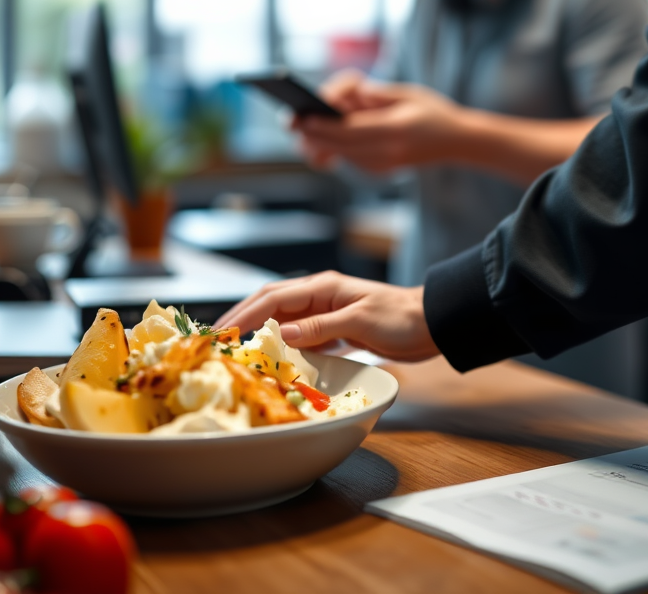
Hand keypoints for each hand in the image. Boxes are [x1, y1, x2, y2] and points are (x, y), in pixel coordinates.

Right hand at [214, 271, 439, 361]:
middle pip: (271, 304)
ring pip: (283, 321)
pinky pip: (301, 337)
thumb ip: (320, 327)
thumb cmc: (399, 318)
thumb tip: (282, 335)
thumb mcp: (358, 321)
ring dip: (260, 333)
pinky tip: (272, 359)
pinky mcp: (335, 331)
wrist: (430, 325)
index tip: (223, 331)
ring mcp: (326, 314)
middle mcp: (319, 297)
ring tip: (235, 350)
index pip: (274, 298)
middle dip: (243, 318)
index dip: (246, 313)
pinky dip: (283, 346)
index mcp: (322, 287)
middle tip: (217, 338)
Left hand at [295, 77, 464, 172]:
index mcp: (395, 131)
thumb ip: (374, 95)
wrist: (458, 142)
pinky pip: (348, 157)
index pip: (351, 131)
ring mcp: (383, 166)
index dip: (324, 125)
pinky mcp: (379, 170)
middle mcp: (387, 154)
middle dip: (312, 134)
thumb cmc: (433, 111)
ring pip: (340, 154)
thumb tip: (342, 97)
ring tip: (300, 125)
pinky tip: (320, 135)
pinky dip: (333, 145)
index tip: (302, 118)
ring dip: (320, 140)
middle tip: (291, 121)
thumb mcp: (406, 94)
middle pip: (340, 146)